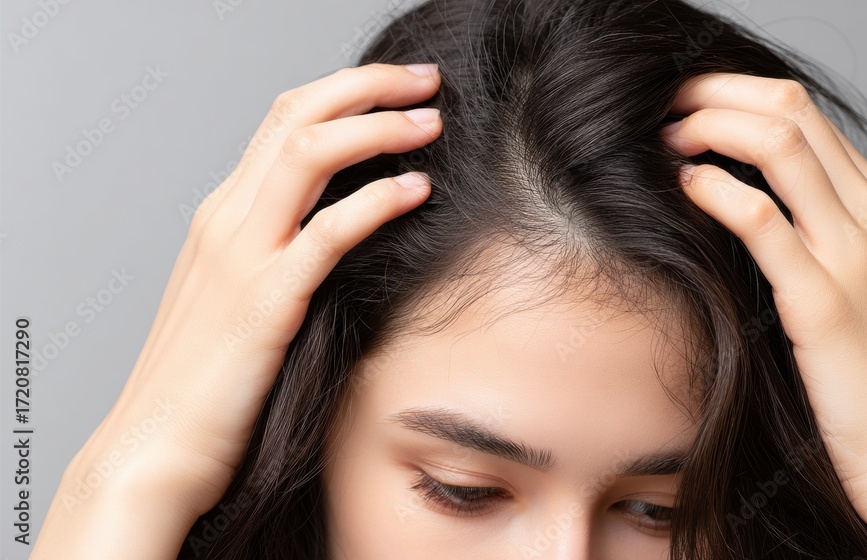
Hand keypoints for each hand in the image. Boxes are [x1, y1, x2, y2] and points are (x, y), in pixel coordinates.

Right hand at [32, 62, 442, 558]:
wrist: (153, 449)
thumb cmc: (205, 382)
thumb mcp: (239, 298)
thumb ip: (277, 255)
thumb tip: (340, 229)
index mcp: (223, 216)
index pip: (282, 122)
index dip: (342, 92)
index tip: (396, 90)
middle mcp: (226, 221)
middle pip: (296, 117)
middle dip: (366, 86)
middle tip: (425, 82)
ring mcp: (240, 257)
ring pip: (308, 154)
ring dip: (377, 127)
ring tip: (430, 121)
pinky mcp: (263, 302)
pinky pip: (327, 233)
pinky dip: (376, 201)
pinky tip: (416, 189)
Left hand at [661, 73, 866, 555]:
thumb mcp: (851, 288)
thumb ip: (811, 239)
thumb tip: (736, 202)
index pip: (805, 114)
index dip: (736, 95)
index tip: (685, 104)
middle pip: (790, 110)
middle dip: (714, 93)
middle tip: (662, 106)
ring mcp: (854, 254)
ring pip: (780, 145)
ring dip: (709, 127)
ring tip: (664, 139)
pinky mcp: (825, 301)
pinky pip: (762, 220)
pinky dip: (714, 192)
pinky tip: (683, 188)